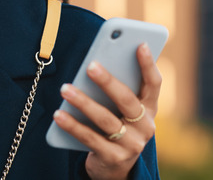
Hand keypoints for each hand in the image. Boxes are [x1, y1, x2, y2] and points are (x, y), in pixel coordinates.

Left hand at [52, 43, 161, 179]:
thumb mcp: (121, 110)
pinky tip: (59, 114)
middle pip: (127, 100)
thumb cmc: (116, 126)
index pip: (154, 84)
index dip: (148, 64)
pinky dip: (72, 125)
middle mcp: (145, 127)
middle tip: (90, 65)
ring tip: (65, 89)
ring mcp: (131, 144)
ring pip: (106, 120)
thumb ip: (116, 91)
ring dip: (83, 102)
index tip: (139, 44)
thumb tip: (95, 65)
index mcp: (150, 109)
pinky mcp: (113, 158)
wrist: (114, 168)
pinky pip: (89, 138)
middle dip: (108, 81)